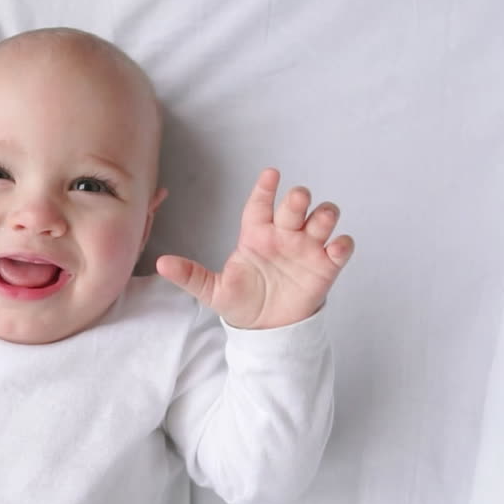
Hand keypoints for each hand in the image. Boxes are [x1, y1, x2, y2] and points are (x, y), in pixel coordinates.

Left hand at [157, 168, 353, 328]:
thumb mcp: (212, 291)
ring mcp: (306, 249)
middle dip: (297, 199)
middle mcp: (283, 235)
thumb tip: (160, 264)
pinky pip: (341, 248)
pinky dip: (342, 244)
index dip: (266, 188)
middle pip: (295, 205)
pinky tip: (336, 248)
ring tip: (319, 222)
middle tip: (296, 202)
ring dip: (324, 215)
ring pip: (323, 218)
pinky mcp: (325, 267)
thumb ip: (190, 275)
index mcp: (256, 234)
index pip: (260, 203)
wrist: (265, 330)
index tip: (271, 174)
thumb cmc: (240, 302)